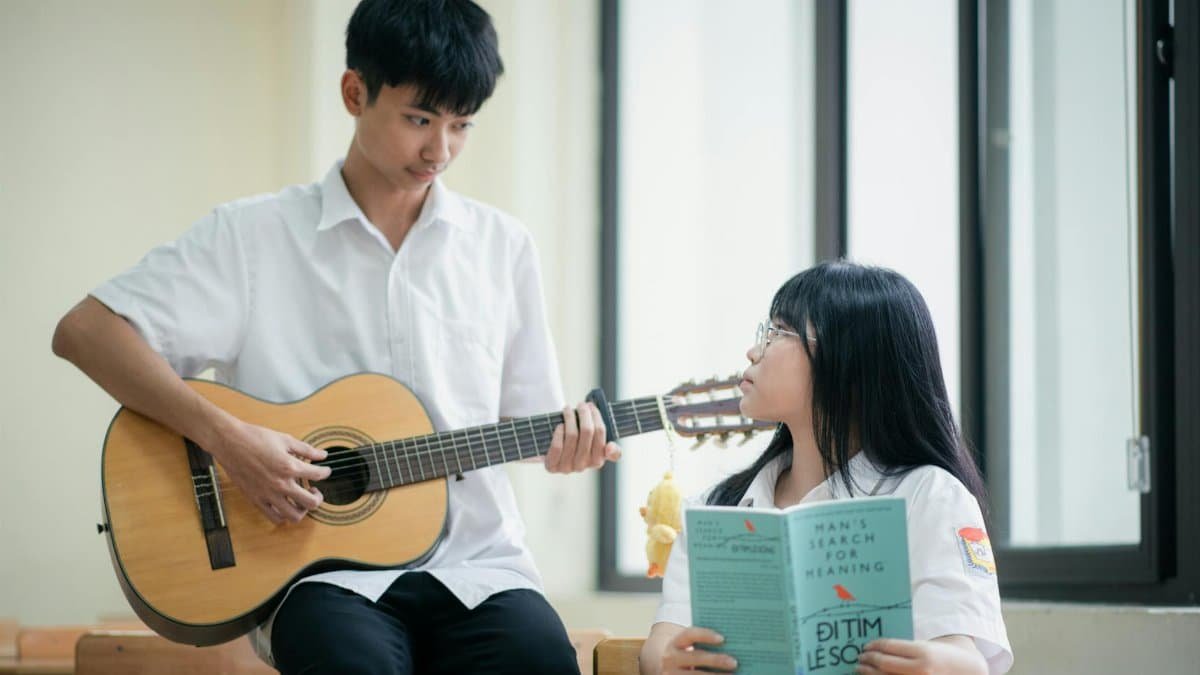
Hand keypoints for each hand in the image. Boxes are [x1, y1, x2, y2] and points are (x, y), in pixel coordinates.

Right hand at [209, 421, 331, 523]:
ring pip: (294, 515)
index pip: (318, 475)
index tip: (325, 471)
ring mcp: (268, 495)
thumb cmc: (255, 438)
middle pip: (311, 503)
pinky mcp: (256, 500)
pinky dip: (283, 516)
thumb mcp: (285, 439)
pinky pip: (274, 517)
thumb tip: (322, 455)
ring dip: (302, 510)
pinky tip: (285, 505)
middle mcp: (281, 484)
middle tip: (315, 491)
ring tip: (300, 500)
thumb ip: (306, 450)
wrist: (229, 442)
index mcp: (289, 467)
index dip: (325, 472)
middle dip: (318, 498)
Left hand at [544, 401, 620, 472]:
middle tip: (581, 404)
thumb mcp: (593, 445)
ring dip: (570, 418)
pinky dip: (559, 432)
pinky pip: (557, 446)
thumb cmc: (576, 445)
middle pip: (587, 432)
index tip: (592, 407)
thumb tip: (611, 447)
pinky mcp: (553, 466)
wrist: (553, 456)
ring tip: (568, 409)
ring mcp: (568, 467)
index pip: (601, 434)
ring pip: (572, 436)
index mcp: (598, 461)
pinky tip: (560, 425)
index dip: (597, 418)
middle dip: (584, 414)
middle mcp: (584, 466)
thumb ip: (605, 443)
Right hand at [659, 627, 736, 673]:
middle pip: (695, 657)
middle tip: (734, 663)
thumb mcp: (687, 645)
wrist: (665, 666)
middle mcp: (670, 657)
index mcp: (675, 642)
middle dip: (715, 660)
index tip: (722, 639)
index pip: (690, 634)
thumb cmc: (685, 652)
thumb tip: (730, 644)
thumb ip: (702, 643)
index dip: (705, 635)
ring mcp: (671, 673)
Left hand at [857, 637, 986, 674]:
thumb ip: (903, 648)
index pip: (888, 647)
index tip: (865, 646)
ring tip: (860, 669)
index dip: (873, 646)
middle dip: (868, 660)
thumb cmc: (943, 656)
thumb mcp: (925, 646)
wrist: (968, 670)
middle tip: (860, 657)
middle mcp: (920, 670)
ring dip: (868, 673)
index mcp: (922, 652)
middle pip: (883, 664)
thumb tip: (876, 648)